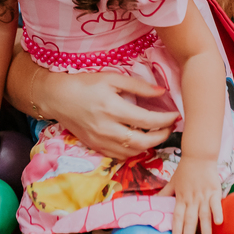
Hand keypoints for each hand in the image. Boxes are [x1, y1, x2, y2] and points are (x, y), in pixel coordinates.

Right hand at [39, 70, 178, 159]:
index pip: (148, 120)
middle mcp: (108, 129)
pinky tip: (137, 140)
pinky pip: (121, 156)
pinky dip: (133, 151)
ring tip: (156, 133)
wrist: (57, 98)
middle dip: (162, 136)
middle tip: (169, 127)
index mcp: (113, 108)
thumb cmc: (85, 84)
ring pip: (133, 152)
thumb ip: (138, 86)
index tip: (175, 115)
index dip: (166, 120)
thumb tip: (162, 92)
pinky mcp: (96, 147)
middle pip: (144, 142)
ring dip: (149, 145)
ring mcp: (101, 141)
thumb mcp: (112, 78)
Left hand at [158, 155, 223, 233]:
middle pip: (189, 220)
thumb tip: (152, 201)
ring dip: (206, 231)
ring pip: (204, 216)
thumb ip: (164, 193)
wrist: (198, 155)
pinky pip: (216, 203)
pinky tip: (219, 223)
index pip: (177, 217)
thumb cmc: (185, 170)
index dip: (177, 230)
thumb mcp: (172, 182)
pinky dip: (217, 212)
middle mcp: (191, 199)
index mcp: (180, 198)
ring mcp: (203, 196)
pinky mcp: (214, 191)